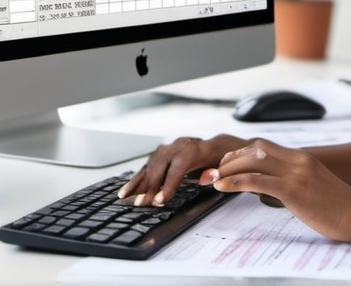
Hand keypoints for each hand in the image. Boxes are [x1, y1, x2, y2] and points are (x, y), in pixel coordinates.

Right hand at [117, 134, 251, 206]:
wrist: (221, 147)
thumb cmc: (223, 160)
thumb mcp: (226, 167)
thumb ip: (217, 172)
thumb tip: (209, 178)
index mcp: (196, 149)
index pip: (178, 168)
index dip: (168, 185)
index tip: (160, 201)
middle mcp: (180, 146)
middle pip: (160, 166)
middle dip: (150, 186)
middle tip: (141, 204)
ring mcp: (169, 149)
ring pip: (150, 166)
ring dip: (138, 183)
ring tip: (125, 198)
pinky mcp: (163, 155)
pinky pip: (147, 167)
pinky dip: (136, 180)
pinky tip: (126, 191)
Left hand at [204, 138, 350, 242]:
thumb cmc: (340, 206)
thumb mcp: (314, 186)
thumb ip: (295, 181)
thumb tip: (273, 188)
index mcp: (302, 158)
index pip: (265, 147)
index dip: (241, 153)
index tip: (227, 163)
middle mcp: (298, 161)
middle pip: (255, 150)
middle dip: (230, 158)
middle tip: (215, 170)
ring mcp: (295, 174)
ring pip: (252, 162)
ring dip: (227, 169)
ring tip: (212, 178)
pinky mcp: (293, 190)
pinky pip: (257, 181)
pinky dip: (234, 182)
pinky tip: (222, 186)